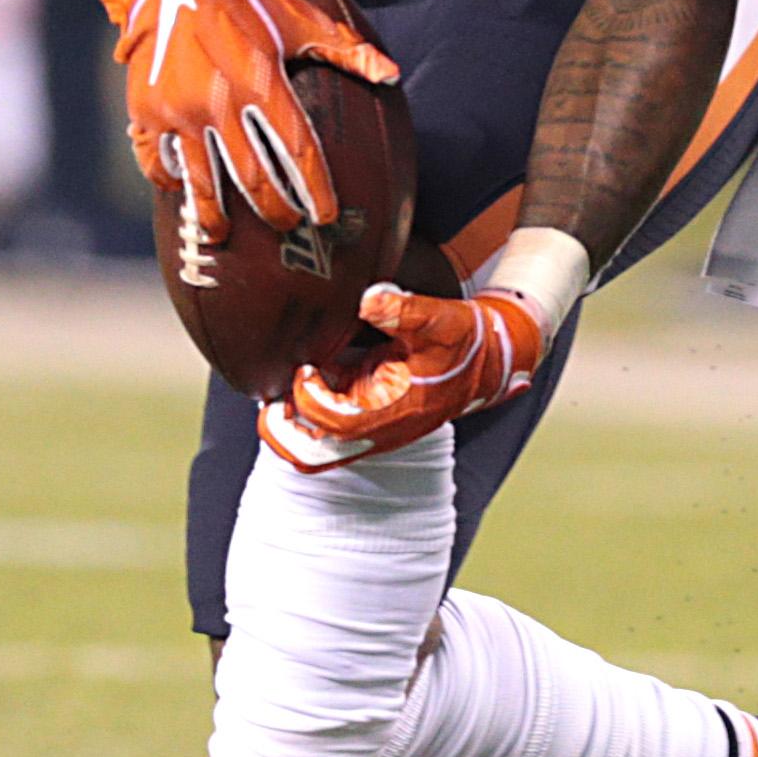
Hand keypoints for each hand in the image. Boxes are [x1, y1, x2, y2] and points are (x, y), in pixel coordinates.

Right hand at [99, 0, 395, 244]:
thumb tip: (392, 75)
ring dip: (214, 216)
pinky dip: (170, 183)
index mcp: (261, 81)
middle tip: (288, 227)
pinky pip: (158, 162)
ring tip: (223, 235)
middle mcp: (219, 103)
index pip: (297, 148)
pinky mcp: (147, 113)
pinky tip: (183, 194)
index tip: (327, 216)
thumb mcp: (299, 19)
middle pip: (252, 177)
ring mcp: (178, 111)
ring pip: (201, 182)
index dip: (315, 188)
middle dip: (274, 211)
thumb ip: (347, 50)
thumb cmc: (245, 1)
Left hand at [268, 281, 548, 465]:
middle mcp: (376, 431)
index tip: (305, 365)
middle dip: (281, 431)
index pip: (333, 422)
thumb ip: (403, 310)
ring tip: (281, 388)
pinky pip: (322, 433)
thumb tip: (369, 300)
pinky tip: (306, 377)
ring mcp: (368, 431)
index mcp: (393, 412)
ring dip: (289, 424)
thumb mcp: (440, 319)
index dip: (310, 396)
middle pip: (310, 456)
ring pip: (311, 450)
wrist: (486, 362)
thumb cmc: (462, 343)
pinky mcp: (365, 421)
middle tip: (271, 396)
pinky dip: (305, 412)